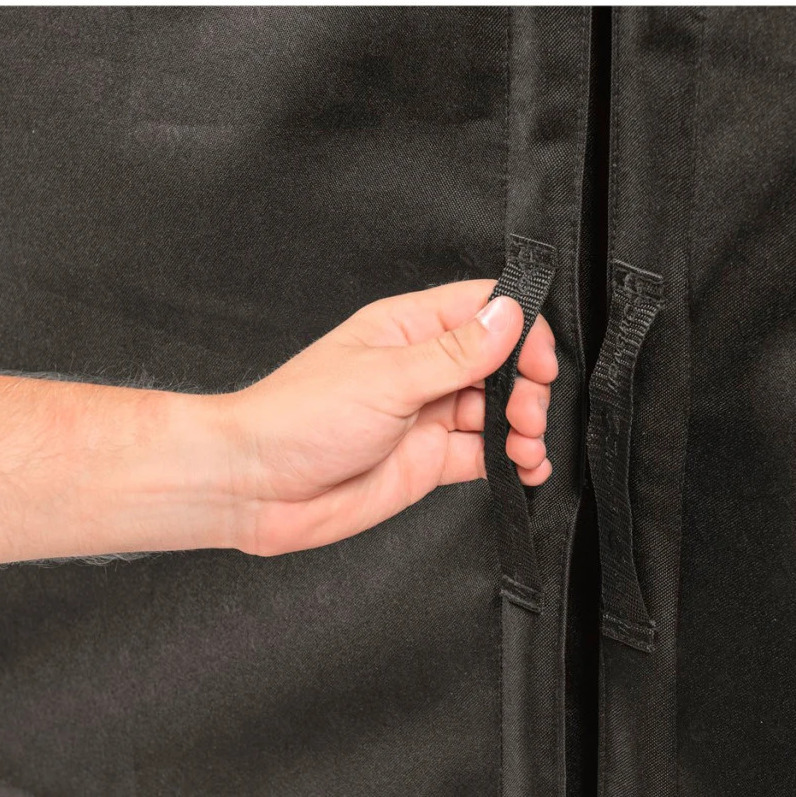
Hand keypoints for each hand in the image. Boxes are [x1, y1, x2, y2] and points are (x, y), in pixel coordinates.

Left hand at [213, 279, 557, 555]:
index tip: (539, 362)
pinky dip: (513, 461)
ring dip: (524, 427)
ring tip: (525, 445)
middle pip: (500, 363)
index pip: (483, 309)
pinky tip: (526, 467)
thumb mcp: (387, 378)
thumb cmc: (298, 419)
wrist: (256, 487)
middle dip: (526, 387)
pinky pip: (484, 455)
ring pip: (497, 412)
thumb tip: (508, 316)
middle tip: (525, 413)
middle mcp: (421, 369)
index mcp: (407, 328)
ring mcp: (426, 416)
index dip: (522, 330)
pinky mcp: (428, 461)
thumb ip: (455, 353)